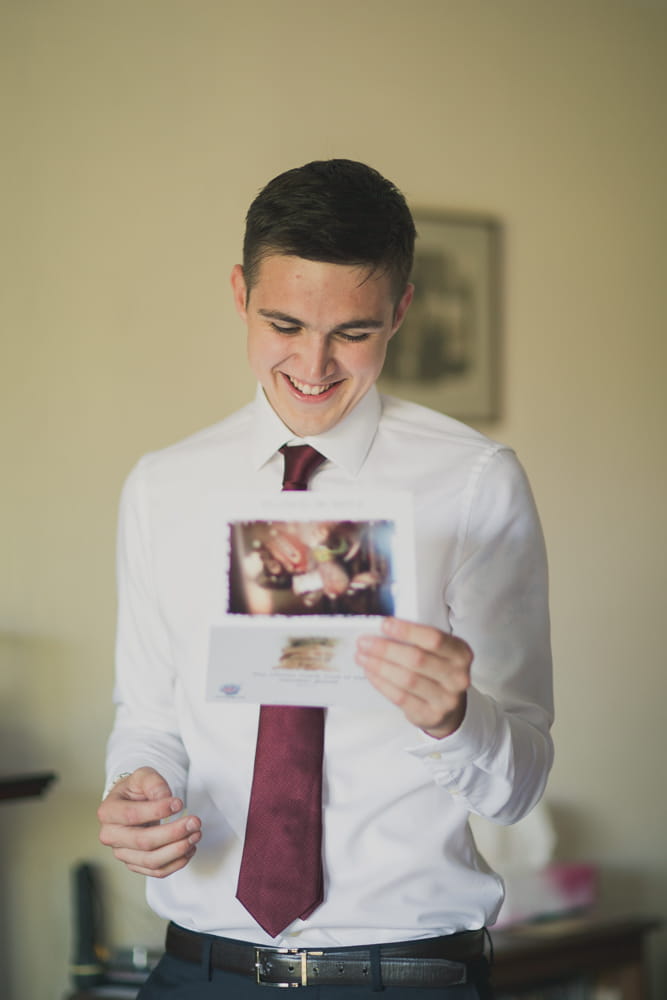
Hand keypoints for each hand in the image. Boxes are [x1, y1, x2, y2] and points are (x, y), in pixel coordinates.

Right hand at [97, 767, 201, 877]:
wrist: (132, 802)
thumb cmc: (136, 789)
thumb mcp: (143, 776)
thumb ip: (153, 783)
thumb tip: (165, 798)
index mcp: (108, 812)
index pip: (132, 815)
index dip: (157, 811)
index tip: (179, 803)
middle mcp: (111, 836)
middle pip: (143, 842)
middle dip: (173, 833)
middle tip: (195, 822)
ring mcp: (122, 853)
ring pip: (151, 861)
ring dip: (178, 850)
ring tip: (195, 835)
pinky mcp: (135, 864)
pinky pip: (157, 871)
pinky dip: (176, 863)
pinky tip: (190, 848)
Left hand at [356, 617, 471, 737]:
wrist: (449, 708)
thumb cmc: (437, 671)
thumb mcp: (438, 653)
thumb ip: (418, 640)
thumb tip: (382, 630)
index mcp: (461, 653)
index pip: (434, 638)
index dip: (407, 631)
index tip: (384, 624)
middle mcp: (458, 677)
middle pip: (417, 659)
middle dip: (386, 649)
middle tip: (364, 642)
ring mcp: (446, 699)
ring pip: (407, 679)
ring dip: (379, 666)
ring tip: (362, 657)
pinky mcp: (431, 715)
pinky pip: (400, 697)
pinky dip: (382, 683)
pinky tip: (370, 673)